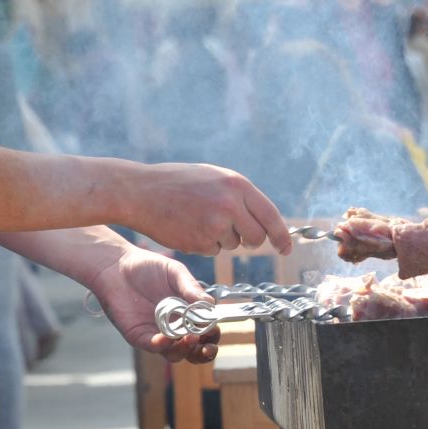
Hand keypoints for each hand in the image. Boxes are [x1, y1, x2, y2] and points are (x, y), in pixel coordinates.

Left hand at [85, 246, 220, 363]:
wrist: (117, 267)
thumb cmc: (148, 268)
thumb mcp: (175, 273)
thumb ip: (191, 288)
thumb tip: (211, 305)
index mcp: (187, 313)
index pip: (206, 331)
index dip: (212, 334)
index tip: (214, 330)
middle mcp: (175, 327)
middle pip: (194, 350)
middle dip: (204, 352)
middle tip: (207, 346)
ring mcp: (157, 334)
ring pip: (175, 354)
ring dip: (185, 350)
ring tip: (189, 338)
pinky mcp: (139, 336)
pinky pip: (153, 347)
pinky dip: (162, 345)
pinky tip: (166, 337)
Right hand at [124, 163, 290, 255]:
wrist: (141, 191)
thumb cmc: (179, 182)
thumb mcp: (214, 177)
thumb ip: (239, 195)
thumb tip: (264, 219)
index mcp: (237, 185)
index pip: (271, 216)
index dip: (281, 236)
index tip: (286, 249)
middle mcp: (230, 204)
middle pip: (256, 237)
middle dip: (249, 239)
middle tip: (231, 229)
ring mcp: (215, 224)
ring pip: (233, 244)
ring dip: (222, 238)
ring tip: (199, 217)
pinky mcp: (200, 242)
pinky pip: (214, 250)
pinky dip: (204, 243)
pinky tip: (188, 226)